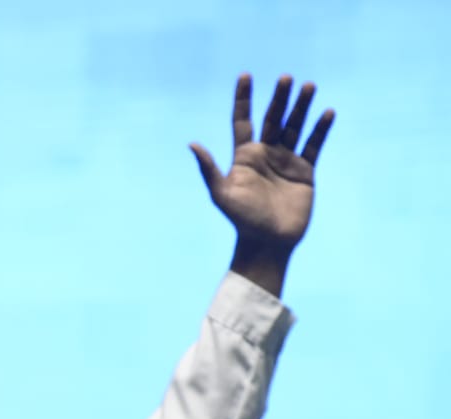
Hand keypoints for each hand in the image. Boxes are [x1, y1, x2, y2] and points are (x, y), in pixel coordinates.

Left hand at [189, 74, 334, 251]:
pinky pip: (314, 145)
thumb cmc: (241, 219)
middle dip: (279, 98)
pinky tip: (327, 113)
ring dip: (301, 107)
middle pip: (272, 119)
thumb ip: (209, 169)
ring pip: (294, 127)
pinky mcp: (305, 171)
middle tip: (285, 78)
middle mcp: (265, 154)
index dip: (243, 99)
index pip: (242, 120)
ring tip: (308, 86)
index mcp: (243, 156)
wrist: (268, 241)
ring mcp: (286, 161)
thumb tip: (192, 144)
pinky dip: (321, 129)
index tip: (245, 76)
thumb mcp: (221, 194)